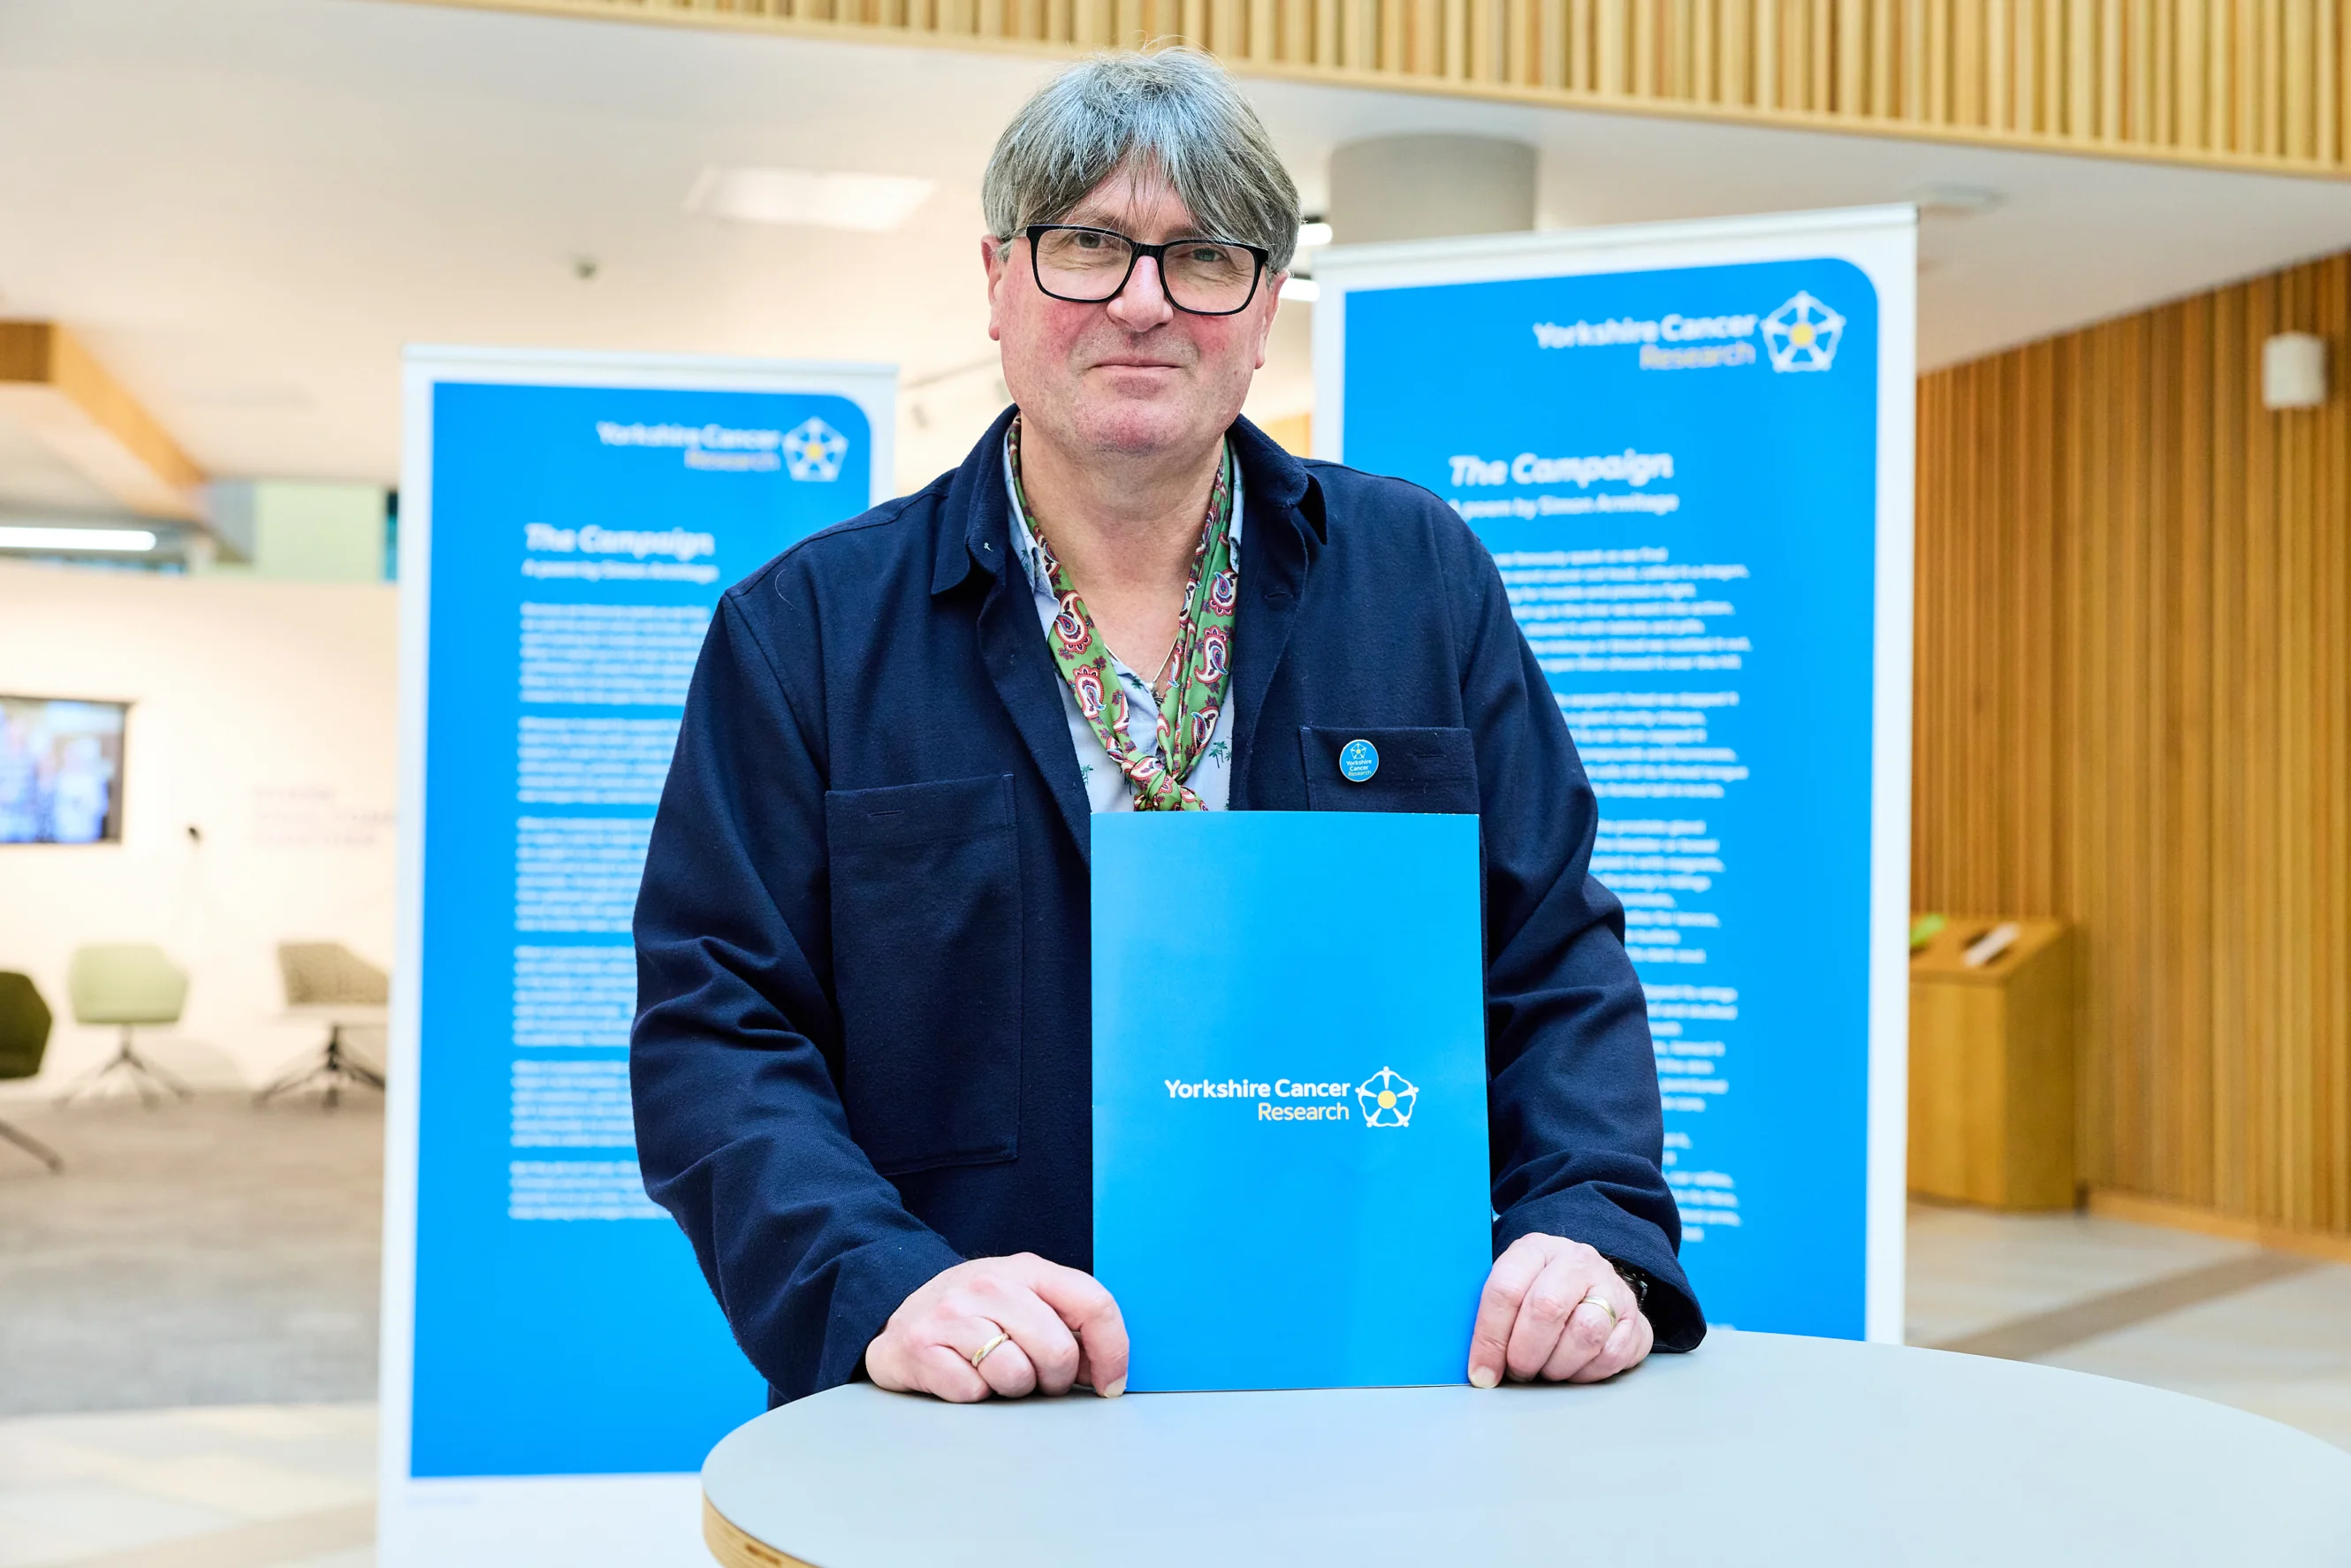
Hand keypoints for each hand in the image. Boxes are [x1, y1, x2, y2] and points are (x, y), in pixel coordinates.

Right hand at [865, 1253, 1130, 1402]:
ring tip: (993, 1370)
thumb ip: (1068, 1324)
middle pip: (1058, 1351)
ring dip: (1011, 1388)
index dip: (1113, 1351)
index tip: (1110, 1383)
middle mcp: (990, 1284)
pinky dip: (973, 1394)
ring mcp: (952, 1313)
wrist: (899, 1315)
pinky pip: (973, 1393)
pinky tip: (961, 1373)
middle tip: (1036, 1377)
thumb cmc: (976, 1314)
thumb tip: (1108, 1372)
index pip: (1093, 1303)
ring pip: (1016, 1376)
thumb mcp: (1024, 1300)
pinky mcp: (920, 1346)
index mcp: (1027, 1269)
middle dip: (1055, 1379)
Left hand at [1467, 1233, 1652, 1387]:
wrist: (1591, 1284)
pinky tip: (1574, 1368)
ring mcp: (1610, 1287)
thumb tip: (1477, 1365)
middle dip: (1525, 1353)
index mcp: (1536, 1249)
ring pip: (1584, 1333)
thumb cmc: (1540, 1291)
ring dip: (1558, 1365)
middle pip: (1547, 1308)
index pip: (1506, 1289)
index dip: (1490, 1337)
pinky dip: (1587, 1373)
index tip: (1482, 1371)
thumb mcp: (1513, 1287)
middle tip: (1518, 1371)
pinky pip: (1612, 1355)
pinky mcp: (1635, 1318)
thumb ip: (1491, 1314)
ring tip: (1546, 1369)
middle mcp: (1576, 1261)